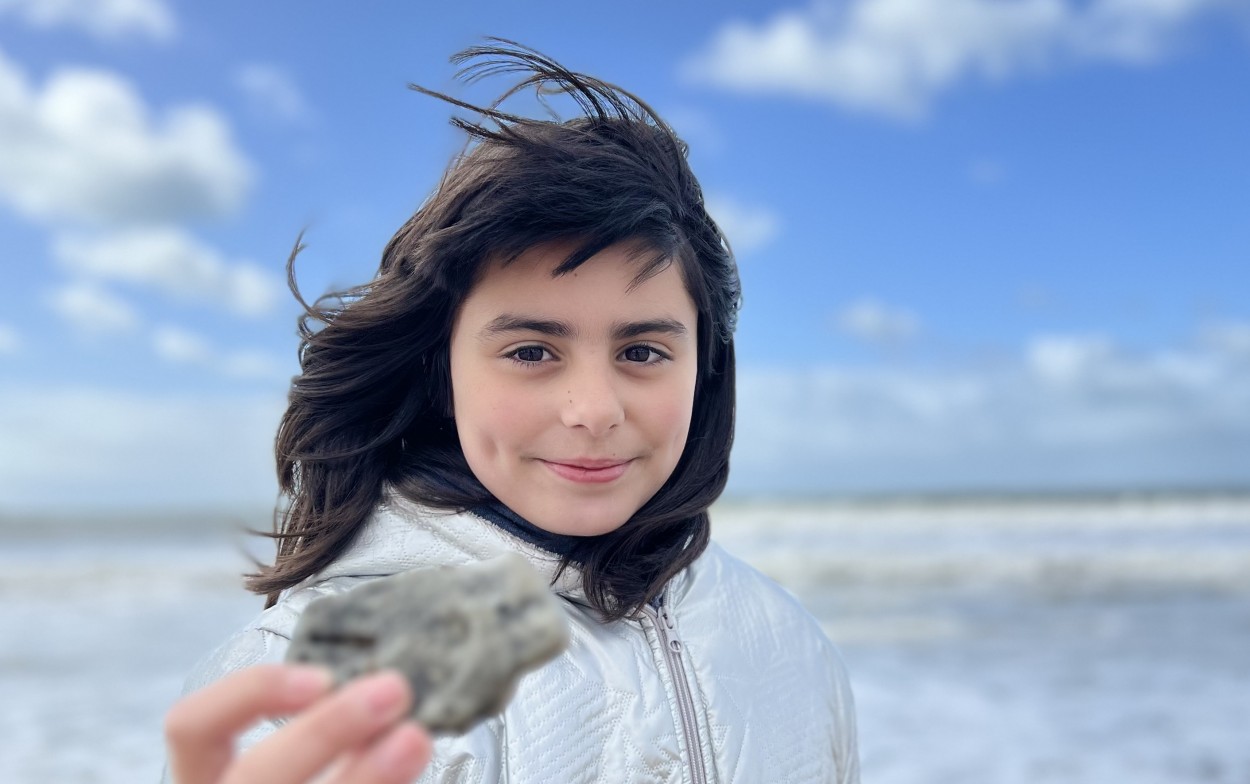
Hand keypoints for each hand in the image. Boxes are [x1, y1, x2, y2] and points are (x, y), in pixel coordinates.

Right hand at [165, 665, 430, 783]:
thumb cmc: (306, 778)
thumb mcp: (295, 763)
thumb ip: (322, 734)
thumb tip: (381, 692)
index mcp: (212, 783)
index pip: (192, 728)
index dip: (250, 693)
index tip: (323, 677)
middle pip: (253, 776)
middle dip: (322, 730)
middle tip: (392, 690)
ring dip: (363, 778)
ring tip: (413, 740)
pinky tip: (410, 783)